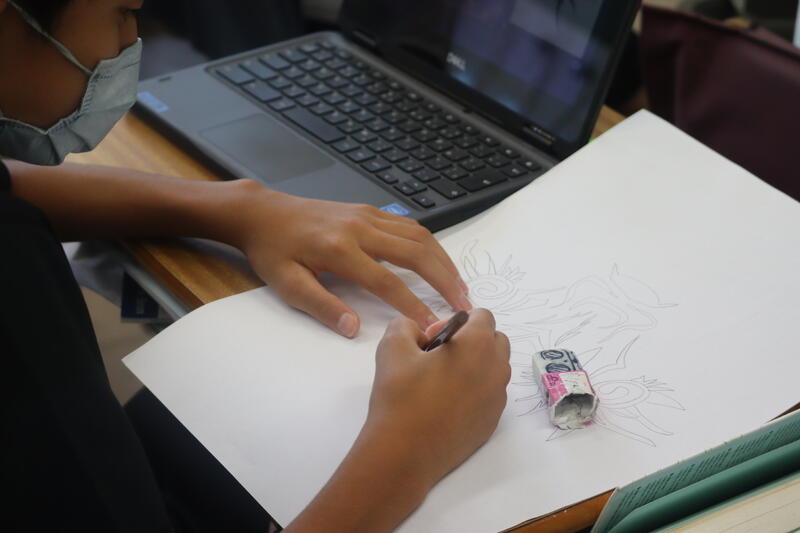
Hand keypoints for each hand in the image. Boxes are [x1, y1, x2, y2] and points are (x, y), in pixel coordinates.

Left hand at [233, 186, 470, 336]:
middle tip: (464, 305)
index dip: (414, 305)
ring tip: (460, 285)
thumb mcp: (287, 285)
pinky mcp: (369, 210)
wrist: (264, 213)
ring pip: (419, 236)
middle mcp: (359, 228)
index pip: (387, 282)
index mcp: (339, 250)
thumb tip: (354, 328)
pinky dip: (430, 243)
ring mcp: (367, 215)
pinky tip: (438, 260)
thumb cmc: (274, 252)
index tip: (433, 326)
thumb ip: (322, 307)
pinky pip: (408, 225)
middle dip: (444, 280)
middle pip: (415, 253)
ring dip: (443, 260)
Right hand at [365, 309, 510, 486]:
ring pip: (495, 369)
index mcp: (478, 345)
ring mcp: (498, 399)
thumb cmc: (400, 396)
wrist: (404, 453)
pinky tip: (446, 406)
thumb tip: (418, 333)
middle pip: (496, 341)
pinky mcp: (492, 422)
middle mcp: (496, 369)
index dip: (455, 321)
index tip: (433, 340)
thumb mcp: (392, 347)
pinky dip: (475, 392)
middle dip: (472, 341)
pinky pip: (490, 396)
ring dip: (475, 366)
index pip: (483, 316)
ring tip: (442, 382)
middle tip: (439, 358)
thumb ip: (406, 325)